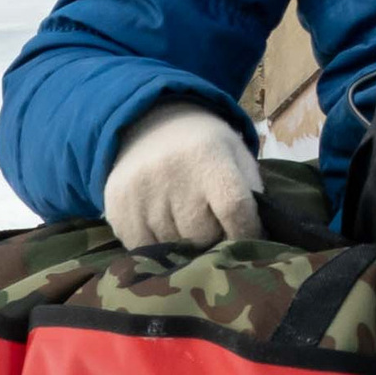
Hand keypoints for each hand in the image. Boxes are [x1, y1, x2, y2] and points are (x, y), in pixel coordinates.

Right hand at [102, 100, 263, 252]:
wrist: (151, 125)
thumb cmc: (205, 147)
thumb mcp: (235, 155)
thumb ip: (251, 192)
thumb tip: (259, 239)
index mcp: (210, 156)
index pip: (235, 208)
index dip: (246, 232)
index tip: (249, 239)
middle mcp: (173, 173)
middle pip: (201, 234)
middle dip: (213, 239)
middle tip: (213, 227)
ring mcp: (140, 192)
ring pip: (171, 247)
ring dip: (183, 245)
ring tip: (185, 224)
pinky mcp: (116, 208)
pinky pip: (141, 249)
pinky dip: (155, 248)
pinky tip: (162, 227)